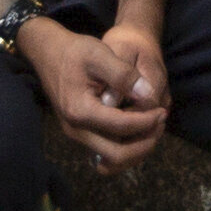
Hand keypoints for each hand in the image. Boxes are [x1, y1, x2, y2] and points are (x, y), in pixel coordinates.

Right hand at [26, 17, 169, 172]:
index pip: (121, 128)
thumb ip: (123, 75)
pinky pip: (107, 152)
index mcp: (80, 111)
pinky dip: (126, 147)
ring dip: (136, 150)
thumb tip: (148, 95)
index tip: (162, 111)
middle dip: (144, 144)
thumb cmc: (74, 51)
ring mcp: (77, 135)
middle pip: (117, 156)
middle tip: (160, 124)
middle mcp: (76, 131)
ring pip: (112, 160)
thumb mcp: (99, 53)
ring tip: (153, 128)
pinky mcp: (80, 134)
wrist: (48, 53)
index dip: (147, 122)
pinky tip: (137, 129)